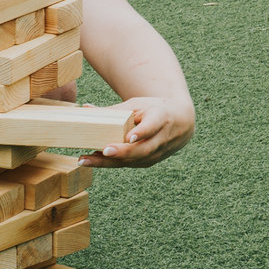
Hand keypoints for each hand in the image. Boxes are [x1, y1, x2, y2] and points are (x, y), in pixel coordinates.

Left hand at [80, 95, 194, 167]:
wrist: (182, 122)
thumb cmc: (156, 110)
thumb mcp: (140, 105)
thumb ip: (114, 110)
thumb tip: (85, 108)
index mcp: (161, 118)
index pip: (152, 127)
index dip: (141, 133)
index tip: (130, 137)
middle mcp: (162, 138)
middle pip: (142, 149)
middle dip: (122, 152)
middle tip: (104, 150)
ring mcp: (157, 153)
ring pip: (133, 160)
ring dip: (109, 162)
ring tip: (86, 159)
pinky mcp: (150, 161)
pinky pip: (129, 164)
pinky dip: (111, 163)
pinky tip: (93, 161)